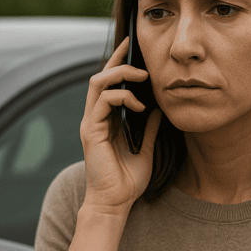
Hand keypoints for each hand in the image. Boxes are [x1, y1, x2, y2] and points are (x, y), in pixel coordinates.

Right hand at [80, 36, 161, 213]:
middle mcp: (95, 118)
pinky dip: (121, 96)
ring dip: (120, 74)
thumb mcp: (145, 147)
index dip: (119, 63)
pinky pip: (102, 102)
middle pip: (100, 77)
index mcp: (106, 120)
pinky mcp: (91, 131)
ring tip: (141, 76)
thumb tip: (159, 108)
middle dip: (118, 60)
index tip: (132, 47)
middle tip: (138, 55)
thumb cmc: (127, 180)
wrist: (115, 203)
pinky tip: (138, 104)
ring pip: (97, 83)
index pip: (109, 84)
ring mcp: (91, 123)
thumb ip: (149, 127)